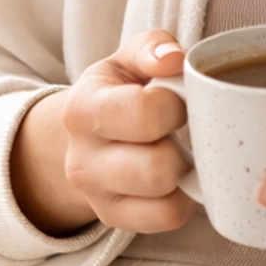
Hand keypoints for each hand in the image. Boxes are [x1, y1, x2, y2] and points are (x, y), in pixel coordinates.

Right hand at [9, 30, 192, 235]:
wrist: (87, 134)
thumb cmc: (120, 90)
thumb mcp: (129, 59)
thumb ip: (152, 47)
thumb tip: (173, 59)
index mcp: (82, 109)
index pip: (145, 114)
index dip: (177, 105)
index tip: (179, 100)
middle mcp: (80, 159)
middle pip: (157, 167)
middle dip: (184, 146)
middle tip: (184, 130)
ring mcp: (96, 195)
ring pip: (165, 197)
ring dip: (185, 172)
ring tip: (182, 151)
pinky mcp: (114, 218)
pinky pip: (169, 217)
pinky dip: (185, 198)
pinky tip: (180, 176)